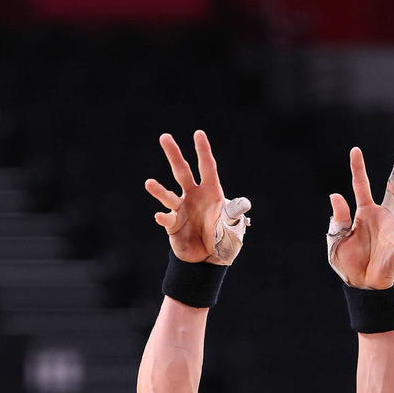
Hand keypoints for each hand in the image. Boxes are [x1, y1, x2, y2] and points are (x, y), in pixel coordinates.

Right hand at [145, 129, 249, 266]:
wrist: (209, 259)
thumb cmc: (224, 239)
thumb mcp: (233, 226)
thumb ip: (234, 213)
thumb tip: (244, 203)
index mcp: (211, 191)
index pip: (207, 167)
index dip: (203, 151)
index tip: (198, 133)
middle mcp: (193, 195)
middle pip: (182, 171)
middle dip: (174, 154)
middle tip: (164, 137)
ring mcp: (181, 209)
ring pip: (168, 195)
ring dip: (159, 190)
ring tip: (149, 183)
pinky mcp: (172, 225)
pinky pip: (166, 219)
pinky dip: (162, 218)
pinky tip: (160, 216)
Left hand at [327, 146, 393, 290]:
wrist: (362, 284)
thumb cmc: (349, 262)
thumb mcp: (337, 240)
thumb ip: (338, 218)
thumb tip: (335, 195)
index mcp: (364, 212)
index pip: (361, 185)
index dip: (358, 168)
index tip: (355, 150)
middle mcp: (381, 214)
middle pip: (392, 186)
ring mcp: (393, 225)